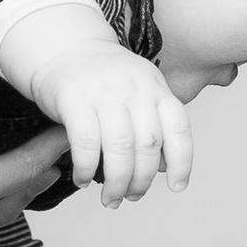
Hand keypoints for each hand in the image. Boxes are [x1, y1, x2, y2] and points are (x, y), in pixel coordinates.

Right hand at [13, 23, 194, 206]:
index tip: (177, 186)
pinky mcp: (75, 100)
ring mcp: (105, 93)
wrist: (64, 48)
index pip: (179, 129)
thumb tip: (163, 168)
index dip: (182, 163)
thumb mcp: (140, 91)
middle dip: (142, 181)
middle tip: (132, 196)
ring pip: (120, 149)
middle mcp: (135, 89)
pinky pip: (86, 144)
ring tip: (111, 198)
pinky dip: (87, 169)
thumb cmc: (103, 78)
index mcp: (156, 88)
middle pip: (148, 146)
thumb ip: (153, 124)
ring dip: (117, 182)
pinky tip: (83, 179)